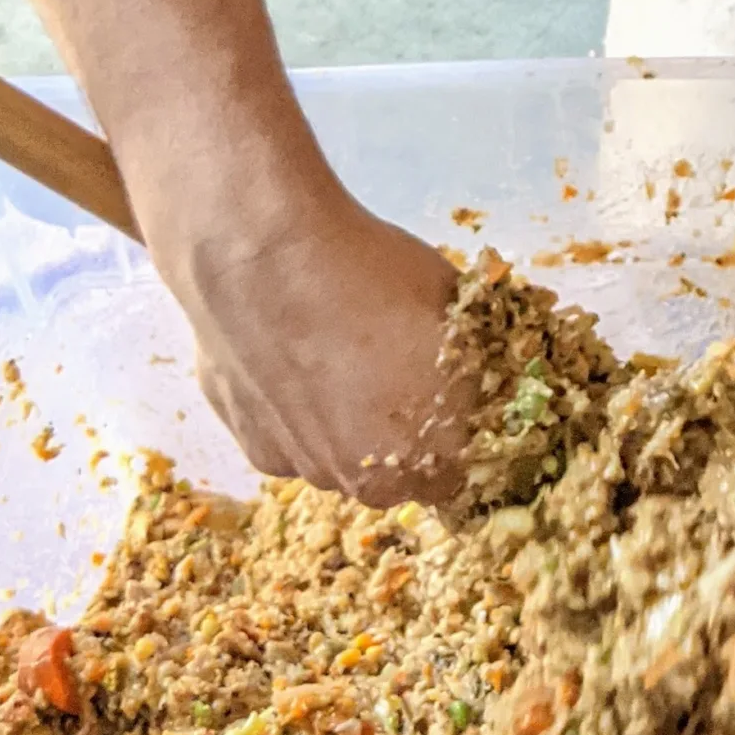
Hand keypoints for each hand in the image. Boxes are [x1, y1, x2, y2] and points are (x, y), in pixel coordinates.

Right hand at [164, 197, 471, 507]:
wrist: (264, 249)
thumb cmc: (374, 276)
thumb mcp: (461, 317)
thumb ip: (476, 368)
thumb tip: (483, 377)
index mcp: (432, 462)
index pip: (462, 475)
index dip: (457, 437)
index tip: (448, 403)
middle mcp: (366, 485)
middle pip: (396, 474)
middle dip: (400, 434)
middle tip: (389, 372)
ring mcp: (302, 467)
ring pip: (335, 457)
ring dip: (342, 424)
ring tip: (334, 358)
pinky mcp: (250, 441)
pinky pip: (285, 438)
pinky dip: (291, 409)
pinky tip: (289, 359)